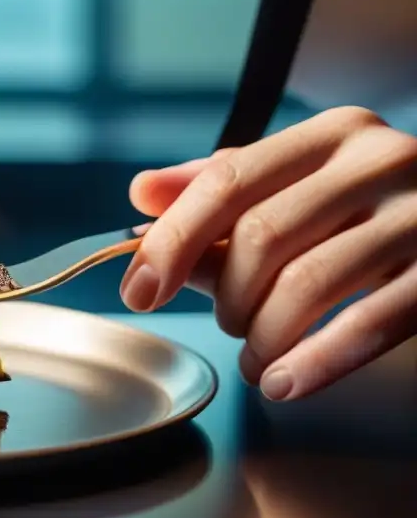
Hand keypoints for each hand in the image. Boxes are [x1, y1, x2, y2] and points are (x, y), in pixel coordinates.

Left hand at [122, 106, 416, 400]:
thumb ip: (220, 190)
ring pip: (307, 282)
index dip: (171, 241)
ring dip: (262, 335)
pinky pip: (373, 321)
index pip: (226, 181)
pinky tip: (282, 382)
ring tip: (254, 359)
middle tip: (226, 324)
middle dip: (225, 296)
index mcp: (331, 135)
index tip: (137, 291)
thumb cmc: (372, 211)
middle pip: (262, 235)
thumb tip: (142, 194)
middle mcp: (379, 159)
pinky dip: (316, 361)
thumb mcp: (300, 187)